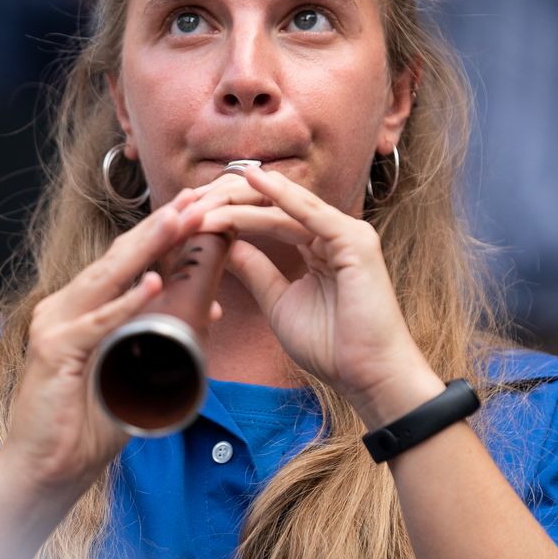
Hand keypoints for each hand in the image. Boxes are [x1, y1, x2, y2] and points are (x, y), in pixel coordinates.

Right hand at [0, 188, 204, 498]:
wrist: (46, 470)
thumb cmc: (87, 424)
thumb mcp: (134, 372)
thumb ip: (162, 338)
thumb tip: (206, 311)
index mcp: (80, 309)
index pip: (125, 262)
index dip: (160, 232)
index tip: (194, 207)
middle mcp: (64, 307)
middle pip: (119, 259)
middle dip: (159, 226)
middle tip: (194, 199)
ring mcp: (56, 325)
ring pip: (109, 278)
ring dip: (148, 247)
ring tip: (180, 221)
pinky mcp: (54, 350)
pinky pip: (98, 322)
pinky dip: (128, 302)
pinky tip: (155, 283)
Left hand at [188, 166, 443, 427]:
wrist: (367, 376)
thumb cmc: (332, 347)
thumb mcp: (278, 301)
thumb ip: (256, 270)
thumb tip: (227, 244)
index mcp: (320, 245)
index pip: (269, 217)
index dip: (230, 213)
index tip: (191, 215)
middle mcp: (334, 232)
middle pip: (275, 205)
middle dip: (230, 201)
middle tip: (189, 200)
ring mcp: (348, 233)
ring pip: (287, 206)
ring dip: (243, 200)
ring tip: (206, 195)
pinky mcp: (355, 240)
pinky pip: (310, 214)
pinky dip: (281, 197)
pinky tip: (252, 182)